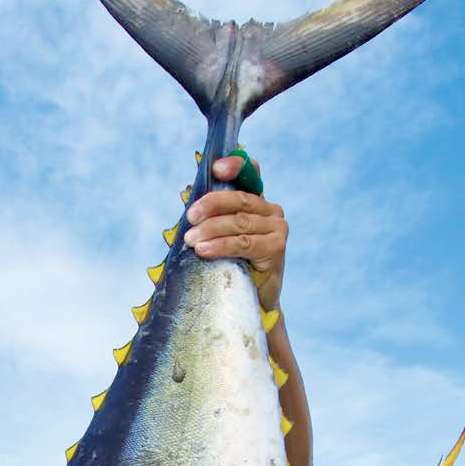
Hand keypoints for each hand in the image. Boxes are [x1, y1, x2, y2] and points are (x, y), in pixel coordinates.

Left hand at [182, 156, 287, 310]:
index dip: (235, 166)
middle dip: (211, 205)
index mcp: (258, 201)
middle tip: (189, 216)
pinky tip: (203, 250)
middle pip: (239, 199)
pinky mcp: (276, 249)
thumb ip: (213, 214)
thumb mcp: (221, 235)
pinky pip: (244, 243)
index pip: (251, 173)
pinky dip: (221, 246)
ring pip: (239, 223)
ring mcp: (277, 229)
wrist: (252, 299)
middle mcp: (272, 211)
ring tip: (190, 239)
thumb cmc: (232, 263)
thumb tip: (187, 196)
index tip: (216, 169)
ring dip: (210, 229)